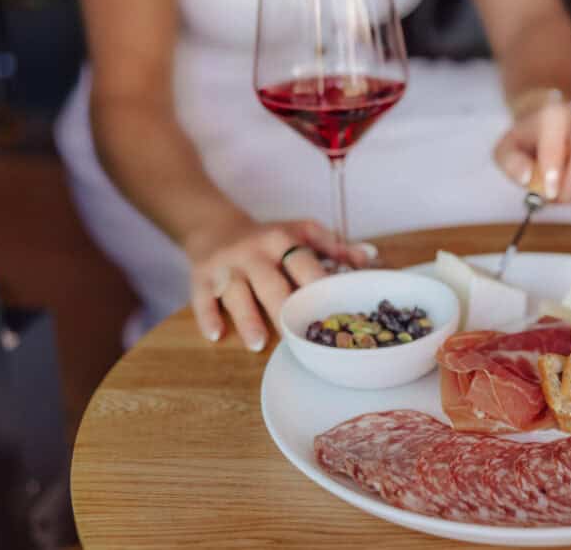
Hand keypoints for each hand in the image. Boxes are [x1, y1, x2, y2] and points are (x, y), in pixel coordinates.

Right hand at [185, 217, 368, 351]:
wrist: (214, 226)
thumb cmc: (269, 239)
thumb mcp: (302, 233)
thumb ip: (336, 247)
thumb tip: (371, 259)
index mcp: (282, 241)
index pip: (303, 264)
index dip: (318, 286)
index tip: (333, 309)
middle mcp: (253, 252)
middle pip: (271, 283)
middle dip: (284, 309)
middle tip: (298, 335)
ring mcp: (225, 266)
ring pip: (237, 294)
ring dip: (247, 319)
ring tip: (259, 344)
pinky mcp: (199, 278)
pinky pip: (202, 299)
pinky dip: (208, 317)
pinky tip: (216, 335)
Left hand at [493, 101, 570, 202]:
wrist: (549, 119)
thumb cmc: (527, 139)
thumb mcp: (506, 148)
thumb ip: (511, 163)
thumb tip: (528, 179)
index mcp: (555, 116)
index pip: (560, 145)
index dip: (554, 173)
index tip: (547, 192)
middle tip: (557, 197)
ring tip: (570, 190)